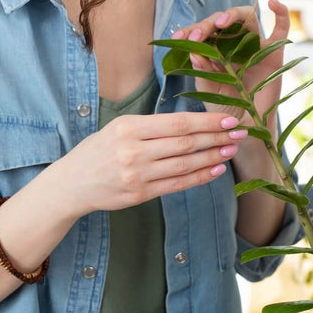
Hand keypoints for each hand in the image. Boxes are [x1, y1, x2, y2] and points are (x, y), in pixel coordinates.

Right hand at [54, 111, 246, 217]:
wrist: (72, 183)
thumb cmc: (98, 150)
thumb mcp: (118, 128)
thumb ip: (151, 126)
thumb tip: (192, 123)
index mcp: (129, 127)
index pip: (177, 123)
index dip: (206, 121)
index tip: (229, 118)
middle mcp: (133, 150)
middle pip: (185, 143)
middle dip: (217, 137)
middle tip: (240, 133)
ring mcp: (137, 174)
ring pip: (184, 164)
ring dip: (213, 157)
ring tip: (232, 150)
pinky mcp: (140, 194)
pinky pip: (176, 184)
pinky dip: (199, 177)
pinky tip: (216, 170)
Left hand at [171, 0, 290, 135]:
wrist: (246, 129)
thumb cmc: (225, 109)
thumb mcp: (209, 91)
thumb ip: (202, 73)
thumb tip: (194, 52)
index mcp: (215, 50)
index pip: (204, 31)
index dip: (191, 31)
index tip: (177, 38)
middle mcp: (234, 44)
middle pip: (223, 22)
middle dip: (207, 24)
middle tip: (197, 35)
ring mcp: (255, 46)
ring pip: (246, 18)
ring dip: (232, 15)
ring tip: (221, 23)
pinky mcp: (274, 53)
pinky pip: (281, 28)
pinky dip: (280, 13)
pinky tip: (272, 2)